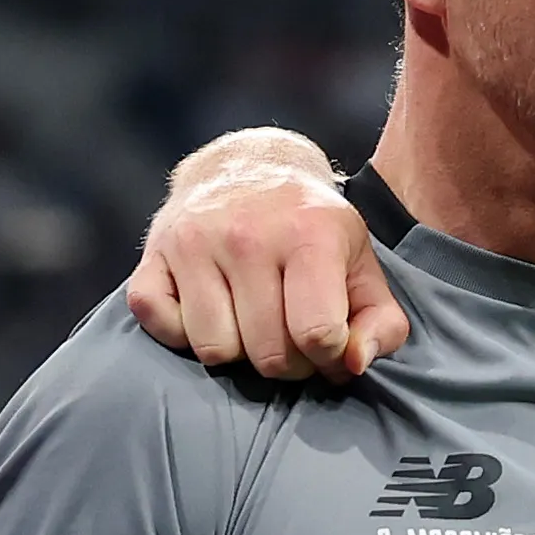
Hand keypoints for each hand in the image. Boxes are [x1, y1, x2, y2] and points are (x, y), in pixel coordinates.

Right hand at [124, 129, 404, 379]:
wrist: (249, 168)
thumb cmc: (313, 231)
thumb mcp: (362, 266)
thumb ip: (381, 325)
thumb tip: (352, 366)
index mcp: (309, 235)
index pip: (316, 335)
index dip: (328, 359)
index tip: (328, 347)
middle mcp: (247, 235)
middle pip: (267, 355)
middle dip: (288, 364)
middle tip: (291, 338)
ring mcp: (193, 242)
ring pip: (215, 351)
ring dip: (237, 353)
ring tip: (252, 323)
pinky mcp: (152, 255)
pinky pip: (159, 326)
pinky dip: (181, 335)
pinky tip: (209, 312)